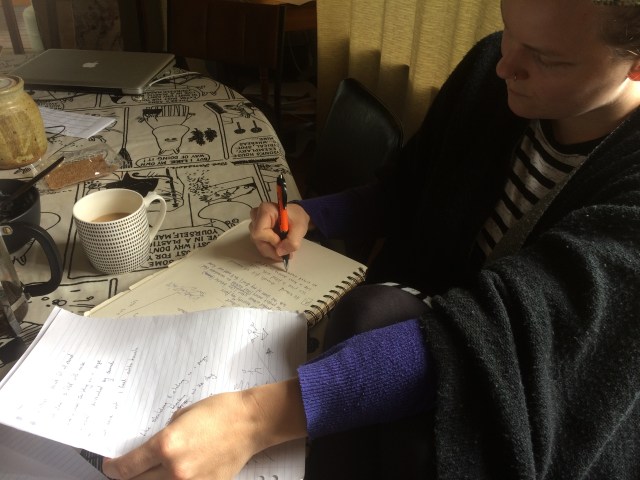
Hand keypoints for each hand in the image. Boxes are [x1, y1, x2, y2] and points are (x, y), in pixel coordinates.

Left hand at [101, 380, 306, 479]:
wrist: (250, 422)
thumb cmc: (219, 411)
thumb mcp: (180, 416)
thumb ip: (161, 437)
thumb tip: (147, 453)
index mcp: (166, 445)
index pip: (126, 467)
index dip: (113, 469)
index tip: (110, 466)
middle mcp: (175, 469)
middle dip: (127, 477)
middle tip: (126, 471)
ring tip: (148, 473)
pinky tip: (173, 476)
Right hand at [249, 202, 310, 261]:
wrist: (296, 215)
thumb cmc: (297, 217)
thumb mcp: (300, 228)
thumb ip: (292, 242)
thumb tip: (279, 253)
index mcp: (265, 210)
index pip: (259, 232)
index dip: (271, 241)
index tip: (283, 242)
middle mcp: (256, 216)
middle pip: (257, 239)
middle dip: (272, 249)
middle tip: (286, 252)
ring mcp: (254, 223)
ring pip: (258, 244)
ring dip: (271, 251)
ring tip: (284, 249)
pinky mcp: (256, 230)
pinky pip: (259, 244)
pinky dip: (270, 249)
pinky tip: (279, 248)